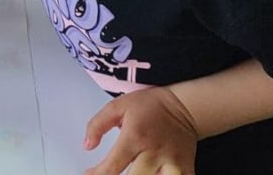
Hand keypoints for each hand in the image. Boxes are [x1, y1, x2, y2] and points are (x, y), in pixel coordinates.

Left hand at [84, 87, 198, 174]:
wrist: (184, 107)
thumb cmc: (151, 106)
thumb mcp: (117, 106)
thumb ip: (98, 125)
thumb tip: (87, 145)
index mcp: (135, 137)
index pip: (112, 167)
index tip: (90, 174)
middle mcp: (153, 153)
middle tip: (111, 173)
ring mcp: (171, 163)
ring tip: (134, 170)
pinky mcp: (185, 169)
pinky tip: (153, 174)